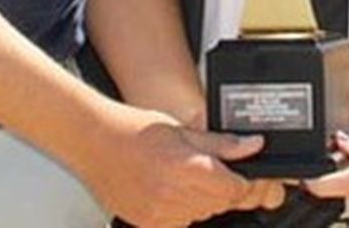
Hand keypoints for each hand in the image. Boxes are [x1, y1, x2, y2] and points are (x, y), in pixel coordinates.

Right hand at [84, 108, 284, 226]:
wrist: (95, 142)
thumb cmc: (134, 129)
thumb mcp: (184, 130)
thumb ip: (222, 144)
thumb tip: (253, 145)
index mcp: (186, 167)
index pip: (236, 189)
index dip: (244, 181)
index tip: (241, 173)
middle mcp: (173, 195)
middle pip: (221, 203)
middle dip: (223, 188)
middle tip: (206, 168)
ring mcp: (159, 213)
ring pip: (202, 214)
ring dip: (203, 199)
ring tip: (181, 174)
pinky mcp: (148, 224)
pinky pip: (181, 222)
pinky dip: (183, 209)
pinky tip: (169, 189)